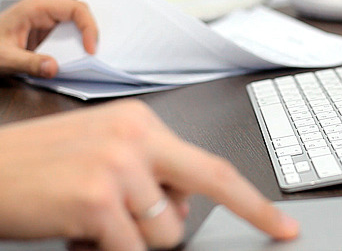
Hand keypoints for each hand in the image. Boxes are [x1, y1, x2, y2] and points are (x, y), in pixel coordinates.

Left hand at [0, 0, 97, 77]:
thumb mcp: (5, 58)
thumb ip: (28, 63)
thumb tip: (52, 67)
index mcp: (35, 8)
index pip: (74, 9)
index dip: (88, 27)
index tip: (90, 48)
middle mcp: (43, 12)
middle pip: (80, 15)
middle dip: (91, 33)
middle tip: (95, 54)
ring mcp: (47, 22)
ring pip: (77, 25)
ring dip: (84, 41)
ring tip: (88, 58)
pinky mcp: (48, 34)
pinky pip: (69, 37)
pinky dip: (77, 48)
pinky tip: (77, 60)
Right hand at [0, 100, 297, 249]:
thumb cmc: (41, 165)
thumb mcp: (103, 152)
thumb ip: (150, 172)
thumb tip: (182, 203)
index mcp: (142, 123)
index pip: (211, 164)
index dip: (252, 199)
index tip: (281, 222)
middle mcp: (136, 136)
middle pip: (210, 184)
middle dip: (231, 215)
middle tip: (238, 230)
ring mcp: (118, 165)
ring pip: (167, 231)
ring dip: (136, 239)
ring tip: (97, 223)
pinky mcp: (97, 198)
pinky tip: (81, 232)